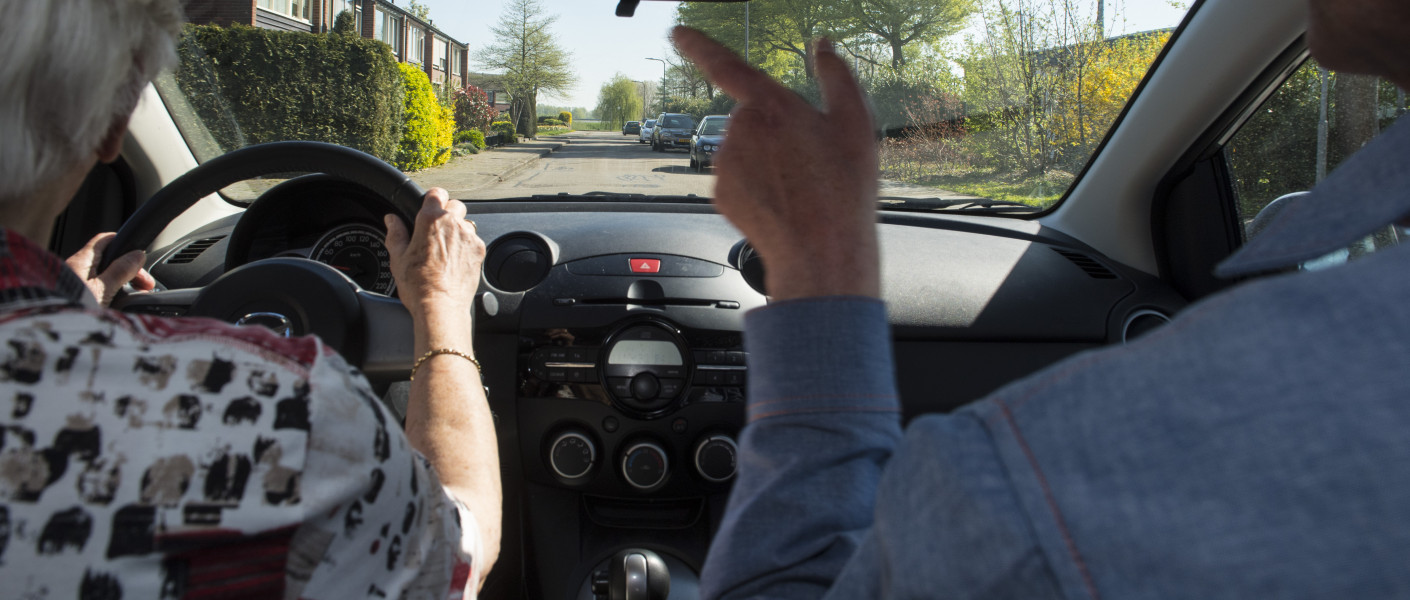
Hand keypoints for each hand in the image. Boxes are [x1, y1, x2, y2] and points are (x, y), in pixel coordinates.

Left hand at [65, 232, 155, 306]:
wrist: (52, 336)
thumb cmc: (71, 312)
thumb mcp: (103, 290)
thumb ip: (120, 271)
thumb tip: (137, 255)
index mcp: (80, 261)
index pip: (104, 240)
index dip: (124, 244)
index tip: (140, 256)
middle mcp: (75, 270)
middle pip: (107, 260)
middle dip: (129, 270)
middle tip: (146, 285)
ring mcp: (73, 285)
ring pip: (103, 277)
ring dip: (122, 284)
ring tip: (135, 298)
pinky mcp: (74, 299)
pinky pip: (97, 291)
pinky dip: (110, 295)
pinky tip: (119, 307)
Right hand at [384, 188, 484, 317]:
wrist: (440, 306)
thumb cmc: (418, 285)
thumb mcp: (398, 257)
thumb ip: (395, 233)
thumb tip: (391, 220)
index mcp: (430, 220)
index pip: (436, 193)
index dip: (432, 199)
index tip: (429, 206)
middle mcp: (453, 224)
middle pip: (454, 206)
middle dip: (446, 213)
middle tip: (435, 230)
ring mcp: (469, 237)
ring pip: (465, 223)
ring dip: (457, 230)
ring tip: (445, 249)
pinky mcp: (479, 250)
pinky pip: (473, 240)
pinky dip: (466, 245)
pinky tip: (454, 260)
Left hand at [672, 27, 880, 300]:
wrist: (820, 253)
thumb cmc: (842, 192)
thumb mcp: (855, 124)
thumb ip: (836, 76)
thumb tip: (824, 47)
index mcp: (771, 105)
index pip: (725, 65)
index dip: (698, 45)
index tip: (678, 33)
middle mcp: (740, 131)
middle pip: (751, 116)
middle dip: (774, 131)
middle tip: (808, 160)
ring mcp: (725, 163)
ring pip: (744, 147)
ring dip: (765, 159)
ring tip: (799, 185)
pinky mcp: (719, 192)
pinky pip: (736, 176)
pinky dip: (755, 184)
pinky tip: (781, 200)